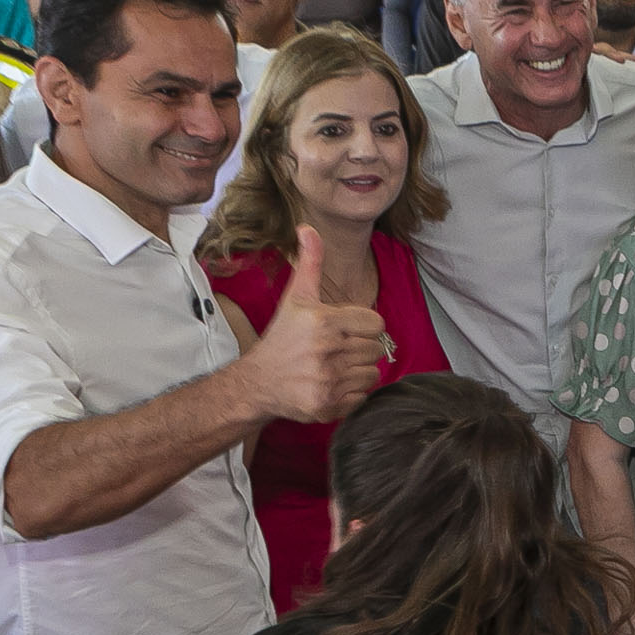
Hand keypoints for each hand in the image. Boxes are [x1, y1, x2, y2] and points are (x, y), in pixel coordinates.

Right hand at [242, 224, 390, 423]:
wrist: (258, 382)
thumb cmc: (283, 338)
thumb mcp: (296, 298)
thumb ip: (310, 262)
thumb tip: (307, 228)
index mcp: (323, 321)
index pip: (376, 324)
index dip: (362, 326)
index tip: (343, 329)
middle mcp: (326, 351)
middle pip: (376, 349)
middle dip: (359, 348)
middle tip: (335, 349)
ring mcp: (326, 381)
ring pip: (372, 373)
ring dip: (357, 371)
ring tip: (332, 366)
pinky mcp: (327, 406)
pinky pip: (363, 396)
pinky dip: (351, 393)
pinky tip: (330, 384)